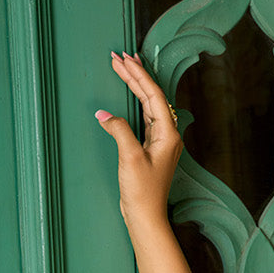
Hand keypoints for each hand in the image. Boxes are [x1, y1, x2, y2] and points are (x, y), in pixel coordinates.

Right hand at [95, 52, 181, 227]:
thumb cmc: (143, 191)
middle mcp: (168, 135)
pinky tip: (128, 94)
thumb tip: (105, 114)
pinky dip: (135, 102)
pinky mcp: (150, 148)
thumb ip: (119, 130)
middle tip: (119, 56)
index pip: (154, 96)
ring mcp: (160, 141)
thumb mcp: (129, 157)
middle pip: (152, 97)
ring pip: (148, 105)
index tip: (124, 58)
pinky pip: (144, 117)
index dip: (139, 75)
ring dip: (135, 86)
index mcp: (168, 134)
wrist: (146, 215)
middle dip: (136, 75)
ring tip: (123, 67)